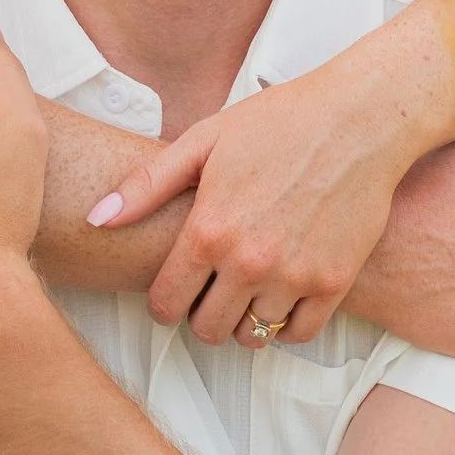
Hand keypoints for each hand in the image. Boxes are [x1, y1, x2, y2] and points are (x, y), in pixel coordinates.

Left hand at [88, 68, 419, 347]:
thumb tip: (97, 219)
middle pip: (207, 330)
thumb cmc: (278, 121)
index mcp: (209, 230)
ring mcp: (294, 276)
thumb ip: (146, 186)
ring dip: (244, 319)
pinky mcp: (334, 282)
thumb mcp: (203, 141)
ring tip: (248, 288)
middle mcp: (249, 262)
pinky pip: (299, 334)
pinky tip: (282, 293)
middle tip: (211, 289)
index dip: (164, 302)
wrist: (358, 118)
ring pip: (252, 336)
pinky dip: (286, 323)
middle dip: (201, 315)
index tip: (175, 289)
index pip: (166, 304)